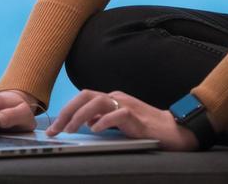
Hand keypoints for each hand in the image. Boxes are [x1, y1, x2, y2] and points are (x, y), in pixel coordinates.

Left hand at [46, 89, 200, 150]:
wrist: (174, 130)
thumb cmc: (147, 128)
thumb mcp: (120, 122)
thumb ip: (104, 120)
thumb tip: (85, 122)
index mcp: (112, 99)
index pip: (83, 99)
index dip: (65, 111)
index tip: (53, 127)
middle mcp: (117, 98)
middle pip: (85, 96)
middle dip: (66, 112)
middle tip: (55, 129)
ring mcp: (127, 105)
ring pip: (98, 102)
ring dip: (80, 116)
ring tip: (70, 129)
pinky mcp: (137, 117)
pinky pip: (118, 114)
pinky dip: (104, 121)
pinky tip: (95, 130)